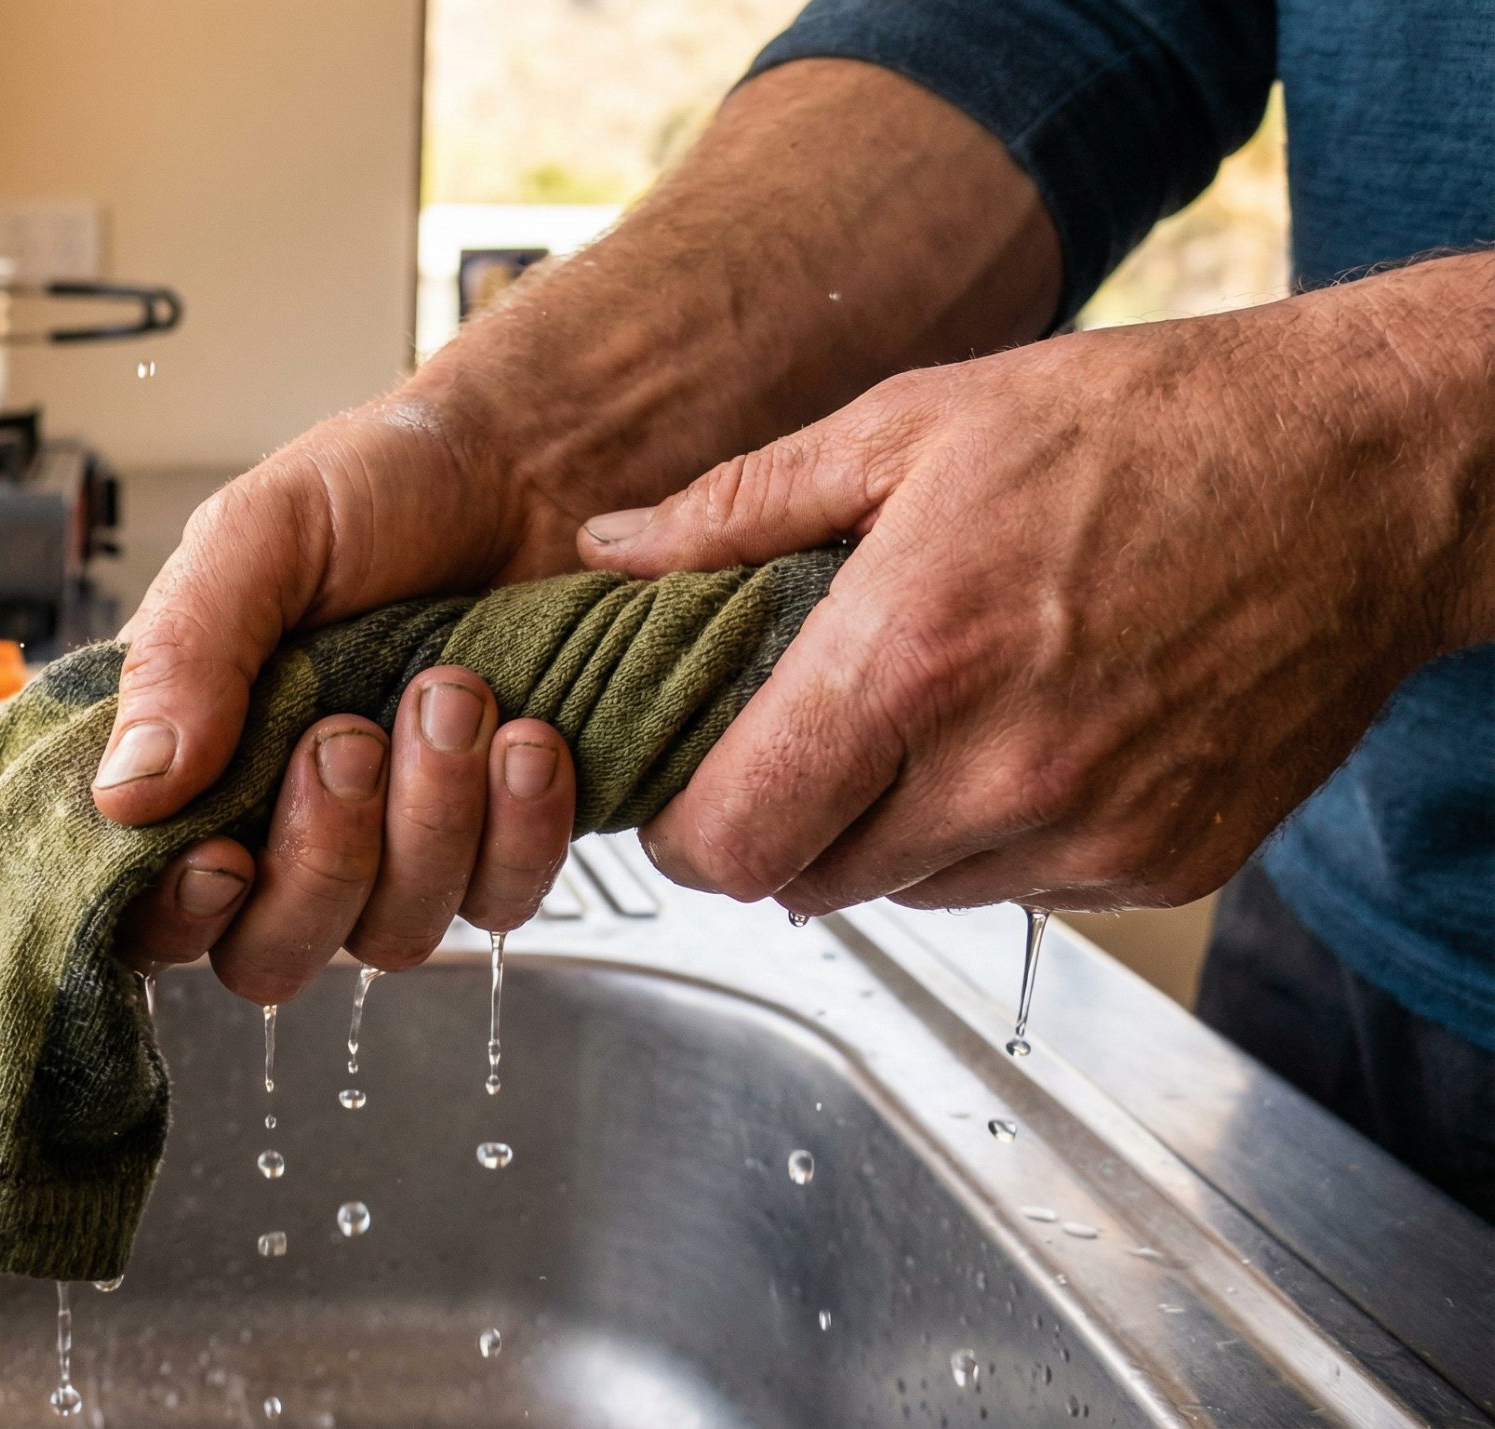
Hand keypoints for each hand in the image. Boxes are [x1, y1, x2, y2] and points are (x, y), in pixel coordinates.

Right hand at [95, 58, 1071, 994]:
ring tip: (456, 690)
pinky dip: (519, 831)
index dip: (176, 918)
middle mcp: (284, 822)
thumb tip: (123, 795)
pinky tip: (529, 738)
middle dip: (320, 860)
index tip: (226, 860)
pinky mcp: (499, 844)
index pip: (146, 909)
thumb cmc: (381, 487)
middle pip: (269, 956)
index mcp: (196, 760)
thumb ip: (185, 655)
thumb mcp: (258, 539)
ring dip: (429, 824)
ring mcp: (397, 845)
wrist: (535, 461)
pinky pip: (502, 904)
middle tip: (350, 737)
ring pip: (392, 935)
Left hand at [579, 256, 1494, 913]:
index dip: (681, 832)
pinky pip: (1019, 892)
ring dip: (885, 832)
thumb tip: (611, 550)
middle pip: (804, 883)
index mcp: (912, 660)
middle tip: (799, 739)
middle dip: (778, 824)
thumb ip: (741, 506)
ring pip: (907, 894)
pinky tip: (1028, 736)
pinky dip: (994, 838)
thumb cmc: (1140, 428)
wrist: (1363, 472)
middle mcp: (1000, 772)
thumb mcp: (915, 422)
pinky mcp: (1159, 866)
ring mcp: (1089, 835)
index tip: (682, 794)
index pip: (731, 840)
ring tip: (928, 718)